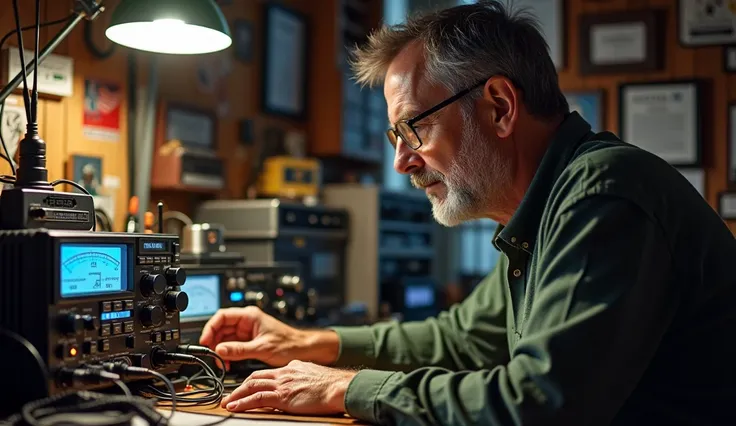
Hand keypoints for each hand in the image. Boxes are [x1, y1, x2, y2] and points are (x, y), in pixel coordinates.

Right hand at [199, 306, 339, 366]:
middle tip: (211, 355)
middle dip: (214, 341)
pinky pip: (232, 345)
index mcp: (250, 316)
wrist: (303, 349)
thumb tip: (220, 350)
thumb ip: (239, 350)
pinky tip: (228, 362)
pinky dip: (228, 353)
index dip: (210, 328)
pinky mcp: (249, 340)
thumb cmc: (289, 343)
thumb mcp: (262, 348)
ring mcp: (247, 330)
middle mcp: (247, 321)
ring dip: (220, 349)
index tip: (205, 341)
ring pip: (225, 337)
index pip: (222, 316)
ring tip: (220, 361)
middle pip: (221, 327)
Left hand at [222, 360, 356, 414]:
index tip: (246, 386)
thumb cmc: (333, 385)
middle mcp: (284, 372)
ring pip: (252, 386)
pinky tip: (235, 407)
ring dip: (237, 395)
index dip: (254, 380)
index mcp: (292, 367)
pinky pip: (257, 399)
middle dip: (240, 386)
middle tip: (230, 395)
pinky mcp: (282, 396)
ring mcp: (282, 383)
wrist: (339, 387)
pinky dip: (243, 403)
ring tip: (227, 403)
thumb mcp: (314, 377)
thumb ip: (302, 379)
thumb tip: (298, 387)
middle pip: (255, 377)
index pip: (268, 372)